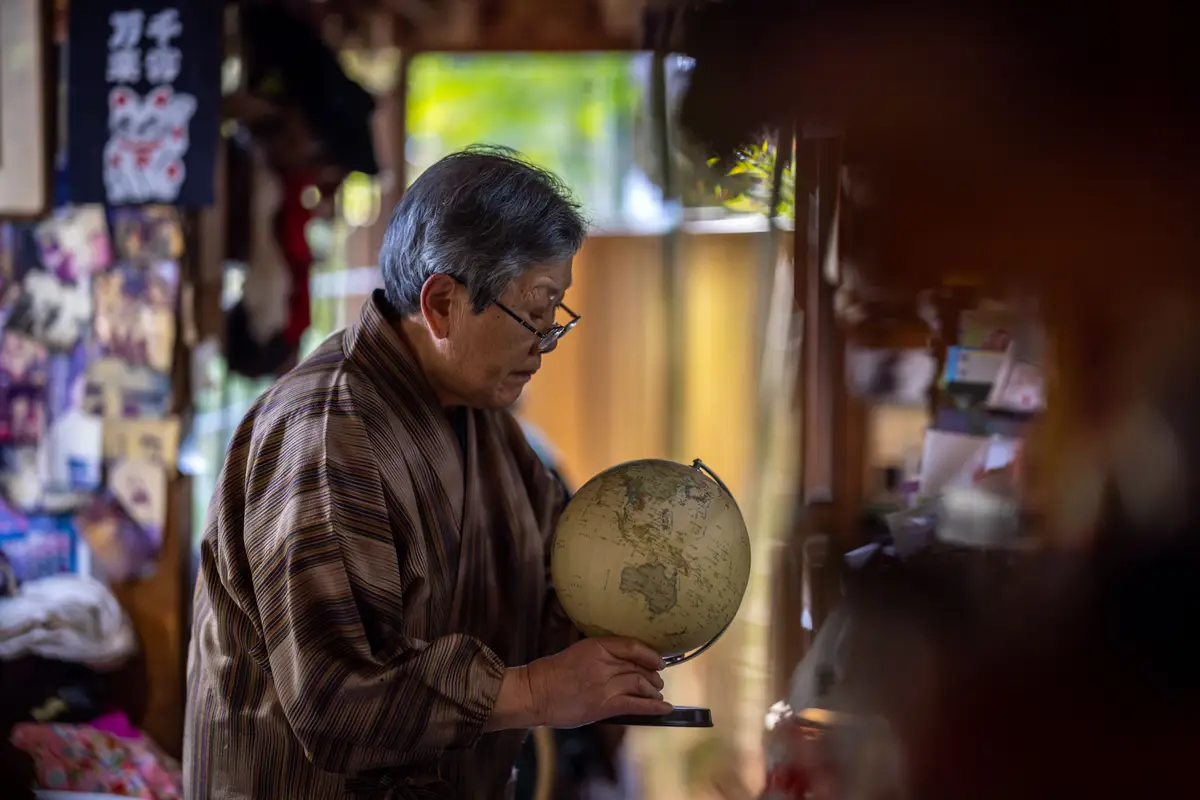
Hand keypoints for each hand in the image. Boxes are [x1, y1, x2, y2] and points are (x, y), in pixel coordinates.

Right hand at [526, 637, 672, 727]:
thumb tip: (624, 663)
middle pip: (638, 666)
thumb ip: (601, 656)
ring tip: (657, 693)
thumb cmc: (552, 674)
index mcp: (596, 646)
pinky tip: (665, 708)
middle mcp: (603, 663)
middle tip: (658, 680)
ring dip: (653, 689)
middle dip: (652, 674)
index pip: (632, 646)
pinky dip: (654, 706)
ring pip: (639, 683)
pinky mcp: (603, 705)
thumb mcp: (578, 653)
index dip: (649, 654)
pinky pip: (636, 704)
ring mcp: (604, 685)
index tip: (658, 660)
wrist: (535, 693)